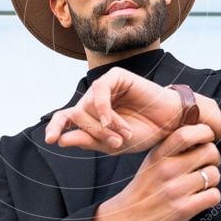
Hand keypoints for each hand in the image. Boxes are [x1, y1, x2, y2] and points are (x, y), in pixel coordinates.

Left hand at [44, 67, 184, 153]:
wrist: (170, 123)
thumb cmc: (144, 132)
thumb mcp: (113, 144)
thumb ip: (88, 140)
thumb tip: (60, 140)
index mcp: (90, 116)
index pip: (64, 118)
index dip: (55, 127)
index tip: (50, 140)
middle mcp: (94, 100)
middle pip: (77, 115)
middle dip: (94, 132)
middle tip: (116, 143)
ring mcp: (104, 87)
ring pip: (87, 105)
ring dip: (104, 124)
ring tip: (125, 134)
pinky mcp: (115, 76)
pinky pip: (99, 91)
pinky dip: (104, 108)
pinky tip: (112, 121)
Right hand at [91, 124, 220, 220]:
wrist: (127, 218)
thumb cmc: (143, 189)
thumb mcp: (152, 161)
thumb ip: (172, 147)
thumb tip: (200, 135)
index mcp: (159, 154)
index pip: (186, 133)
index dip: (205, 132)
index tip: (208, 137)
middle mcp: (167, 170)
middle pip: (209, 152)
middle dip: (214, 157)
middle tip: (207, 163)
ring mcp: (176, 190)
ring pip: (213, 174)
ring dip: (212, 179)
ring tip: (201, 183)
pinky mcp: (184, 209)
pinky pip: (213, 195)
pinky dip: (212, 196)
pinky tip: (201, 197)